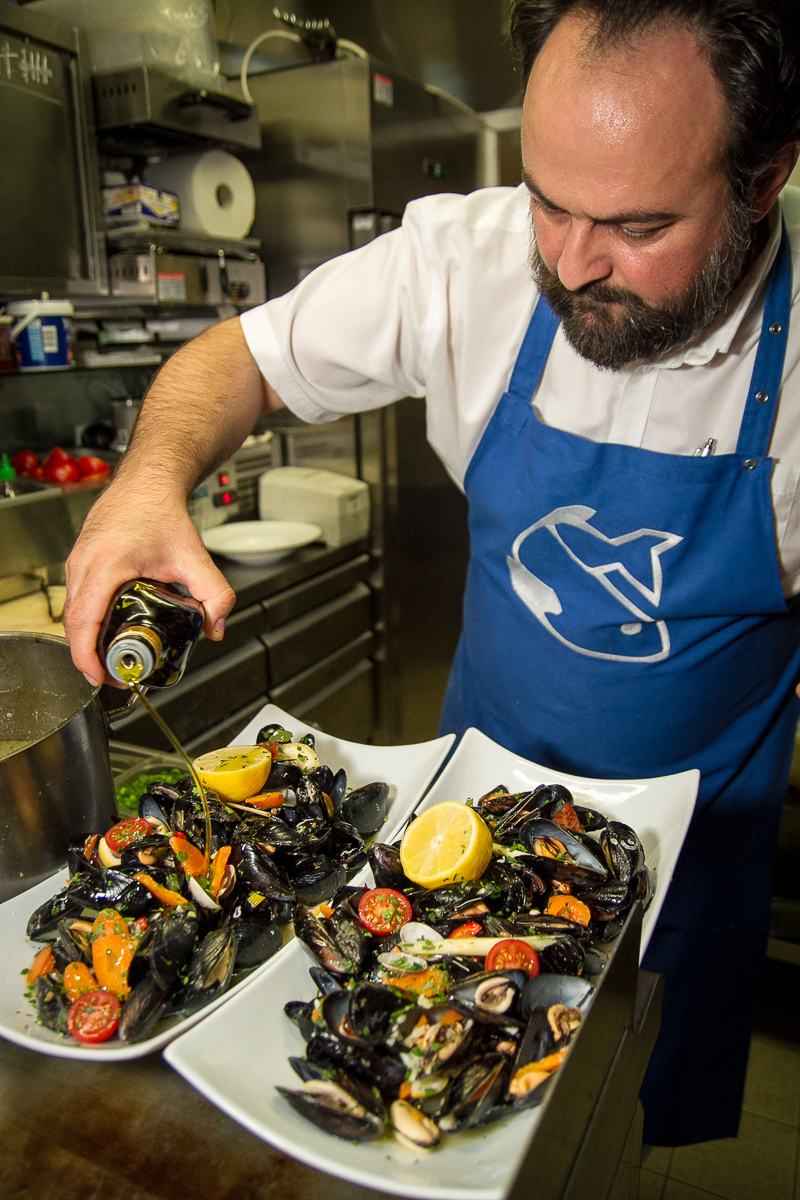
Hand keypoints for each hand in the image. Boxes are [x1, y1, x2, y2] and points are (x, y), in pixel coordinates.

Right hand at [64, 482, 235, 685]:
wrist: (147, 482)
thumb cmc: (160, 510)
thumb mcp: (194, 557)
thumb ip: (215, 594)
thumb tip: (217, 627)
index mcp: (106, 564)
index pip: (84, 621)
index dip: (87, 656)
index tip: (99, 675)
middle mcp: (84, 563)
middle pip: (73, 624)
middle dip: (89, 656)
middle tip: (116, 673)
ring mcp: (77, 561)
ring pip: (72, 612)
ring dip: (87, 638)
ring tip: (114, 657)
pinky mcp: (79, 561)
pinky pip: (75, 599)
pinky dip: (87, 620)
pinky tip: (108, 629)